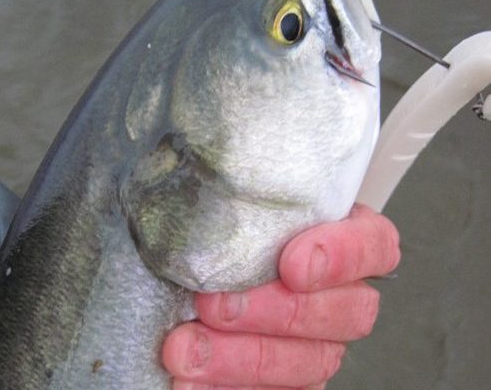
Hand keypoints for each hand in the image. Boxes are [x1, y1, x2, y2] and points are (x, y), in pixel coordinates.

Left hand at [162, 204, 400, 388]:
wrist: (200, 275)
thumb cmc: (222, 231)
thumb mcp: (235, 201)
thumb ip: (242, 199)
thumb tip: (209, 190)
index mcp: (343, 240)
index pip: (375, 246)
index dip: (343, 256)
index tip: (292, 264)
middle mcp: (341, 296)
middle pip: (346, 312)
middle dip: (276, 312)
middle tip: (212, 304)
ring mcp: (320, 344)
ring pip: (311, 362)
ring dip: (242, 359)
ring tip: (184, 350)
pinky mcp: (291, 381)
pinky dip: (229, 389)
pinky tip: (190, 381)